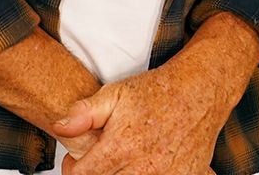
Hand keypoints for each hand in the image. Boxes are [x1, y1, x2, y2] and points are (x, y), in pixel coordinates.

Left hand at [50, 53, 232, 174]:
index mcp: (122, 147)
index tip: (74, 161)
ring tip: (120, 161)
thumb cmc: (157, 92)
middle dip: (96, 173)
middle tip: (97, 159)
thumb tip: (60, 128)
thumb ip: (84, 114)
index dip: (72, 168)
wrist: (198, 93)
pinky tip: (142, 165)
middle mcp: (145, 168)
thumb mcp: (115, 94)